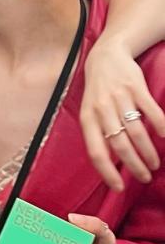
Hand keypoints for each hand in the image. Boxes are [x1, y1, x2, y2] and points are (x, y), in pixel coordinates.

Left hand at [81, 38, 164, 189]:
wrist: (106, 56)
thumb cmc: (98, 91)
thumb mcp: (89, 111)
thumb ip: (97, 133)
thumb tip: (108, 164)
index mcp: (87, 118)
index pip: (95, 151)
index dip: (107, 171)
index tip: (119, 187)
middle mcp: (102, 109)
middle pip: (119, 145)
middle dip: (133, 166)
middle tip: (145, 177)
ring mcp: (119, 98)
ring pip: (136, 131)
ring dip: (147, 151)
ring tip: (155, 163)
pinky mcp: (136, 87)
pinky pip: (151, 111)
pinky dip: (161, 126)